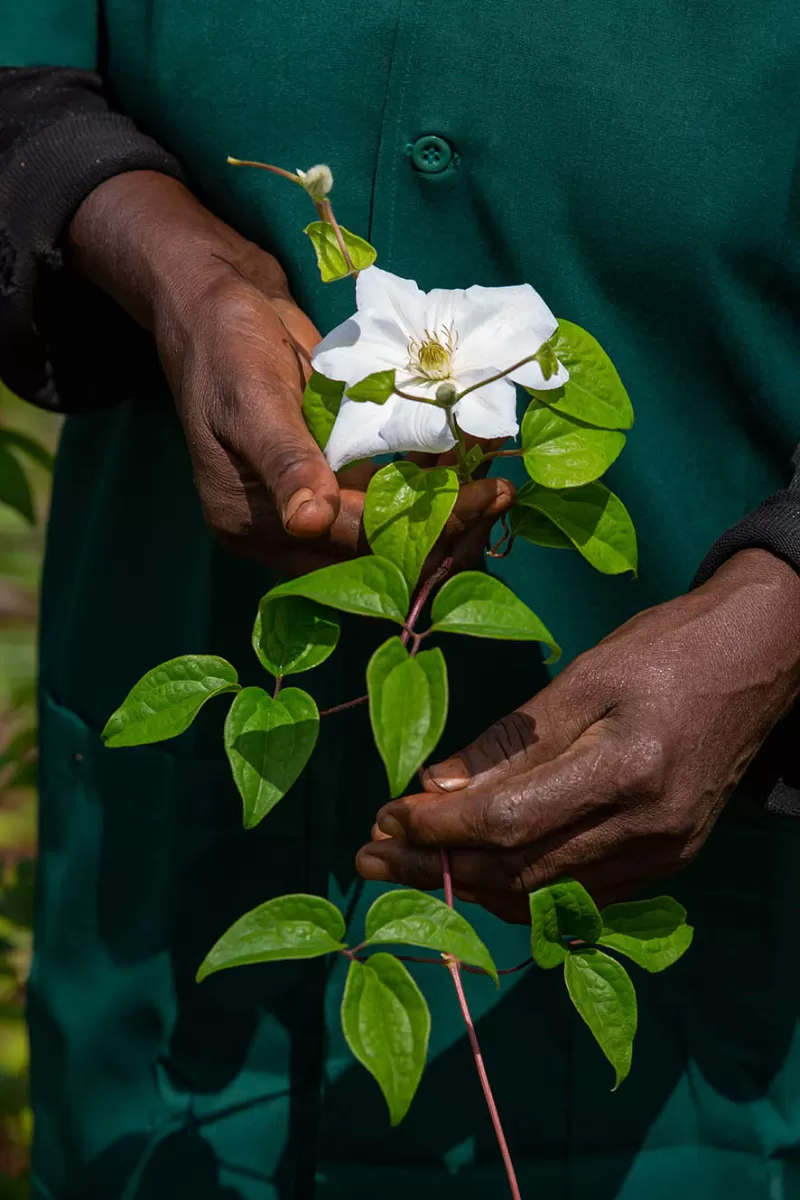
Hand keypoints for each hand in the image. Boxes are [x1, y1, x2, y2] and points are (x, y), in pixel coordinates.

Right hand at [68, 172, 511, 574]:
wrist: (220, 303)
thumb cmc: (224, 347)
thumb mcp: (251, 400)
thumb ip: (284, 461)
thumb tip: (309, 521)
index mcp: (252, 524)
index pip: (348, 546)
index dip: (419, 530)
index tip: (483, 500)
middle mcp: (284, 528)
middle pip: (375, 551)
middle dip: (442, 529)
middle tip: (501, 495)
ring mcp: (311, 502)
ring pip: (388, 526)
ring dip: (442, 507)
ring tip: (496, 478)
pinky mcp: (332, 475)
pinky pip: (386, 492)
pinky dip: (427, 478)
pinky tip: (467, 454)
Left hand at [357, 550, 799, 919]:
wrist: (762, 657)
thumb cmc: (668, 648)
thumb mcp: (584, 676)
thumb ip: (511, 741)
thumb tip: (434, 789)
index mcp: (629, 769)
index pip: (510, 821)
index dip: (437, 828)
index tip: (382, 816)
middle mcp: (650, 829)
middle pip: (520, 871)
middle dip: (435, 866)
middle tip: (370, 853)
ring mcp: (665, 854)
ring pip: (545, 894)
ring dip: (468, 885)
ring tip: (407, 867)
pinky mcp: (670, 860)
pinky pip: (579, 894)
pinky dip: (518, 888)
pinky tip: (474, 872)